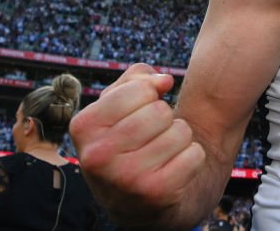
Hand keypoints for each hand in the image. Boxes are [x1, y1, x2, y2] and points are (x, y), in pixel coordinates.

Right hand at [70, 63, 205, 227]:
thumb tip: (164, 81)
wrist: (134, 200)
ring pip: (181, 131)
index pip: (139, 89)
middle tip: (152, 136)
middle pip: (161, 111)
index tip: (139, 112)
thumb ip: (137, 79)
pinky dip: (192, 157)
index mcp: (83, 127)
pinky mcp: (155, 193)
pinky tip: (173, 168)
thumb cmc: (127, 138)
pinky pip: (195, 154)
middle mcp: (98, 156)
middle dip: (165, 119)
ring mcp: (126, 178)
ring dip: (180, 138)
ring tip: (162, 152)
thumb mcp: (118, 105)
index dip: (149, 95)